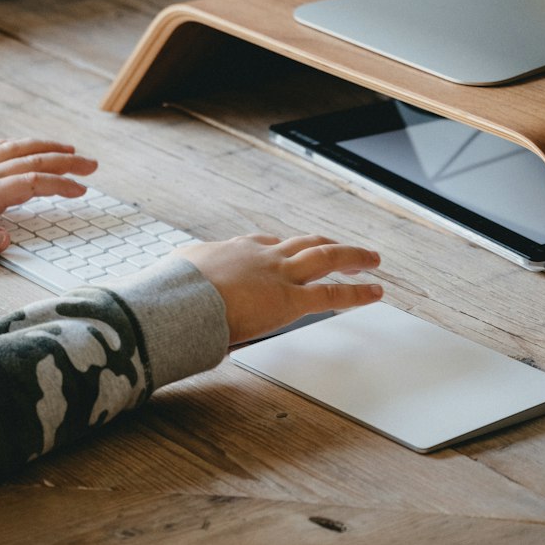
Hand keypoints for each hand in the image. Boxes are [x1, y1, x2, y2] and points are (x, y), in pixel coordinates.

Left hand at [0, 137, 96, 254]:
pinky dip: (15, 144)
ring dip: (45, 147)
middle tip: (92, 164)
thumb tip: (7, 241)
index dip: (60, 184)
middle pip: (32, 161)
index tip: (84, 189)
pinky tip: (19, 144)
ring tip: (68, 148)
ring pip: (17, 149)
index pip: (32, 183)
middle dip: (65, 161)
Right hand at [178, 233, 382, 345]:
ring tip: (370, 258)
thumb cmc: (172, 292)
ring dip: (351, 256)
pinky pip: (331, 295)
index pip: (265, 244)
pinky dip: (357, 293)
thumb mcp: (175, 274)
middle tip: (342, 249)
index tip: (290, 250)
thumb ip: (183, 278)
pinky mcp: (290, 301)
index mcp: (233, 250)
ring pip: (325, 258)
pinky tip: (375, 292)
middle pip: (302, 243)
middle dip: (325, 245)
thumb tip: (170, 285)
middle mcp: (261, 256)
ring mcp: (278, 275)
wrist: (181, 299)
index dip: (282, 248)